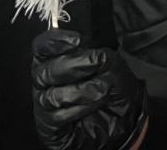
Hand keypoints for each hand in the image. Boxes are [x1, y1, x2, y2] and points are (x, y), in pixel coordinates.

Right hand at [32, 30, 146, 149]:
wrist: (123, 117)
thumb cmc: (113, 88)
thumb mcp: (112, 65)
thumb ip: (99, 56)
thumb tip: (91, 56)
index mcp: (57, 60)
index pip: (43, 47)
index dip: (55, 42)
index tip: (76, 41)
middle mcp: (46, 81)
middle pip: (44, 71)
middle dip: (73, 66)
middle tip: (96, 65)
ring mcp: (45, 104)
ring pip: (51, 96)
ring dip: (83, 91)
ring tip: (102, 90)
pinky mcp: (49, 126)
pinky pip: (57, 116)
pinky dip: (80, 110)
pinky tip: (93, 106)